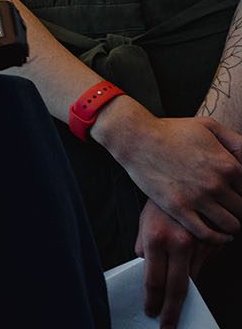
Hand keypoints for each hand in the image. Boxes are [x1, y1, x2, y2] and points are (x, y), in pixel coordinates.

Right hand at [98, 101, 241, 243]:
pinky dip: (217, 239)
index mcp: (228, 165)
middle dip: (239, 209)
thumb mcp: (209, 126)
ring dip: (232, 225)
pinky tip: (219, 235)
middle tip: (231, 208)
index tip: (237, 195)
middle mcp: (216, 184)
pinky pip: (206, 233)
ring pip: (231, 225)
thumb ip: (237, 142)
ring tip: (226, 222)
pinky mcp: (179, 208)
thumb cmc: (171, 130)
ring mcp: (197, 198)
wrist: (135, 138)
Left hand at [136, 199, 214, 328]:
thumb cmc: (161, 199)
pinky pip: (204, 265)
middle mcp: (178, 242)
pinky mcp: (215, 240)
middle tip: (166, 325)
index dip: (153, 300)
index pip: (153, 279)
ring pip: (192, 277)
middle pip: (176, 287)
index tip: (151, 313)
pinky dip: (195, 271)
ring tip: (174, 303)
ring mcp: (199, 242)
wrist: (186, 175)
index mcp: (155, 238)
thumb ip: (144, 244)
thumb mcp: (145, 220)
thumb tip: (143, 263)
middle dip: (171, 310)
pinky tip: (187, 271)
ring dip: (184, 291)